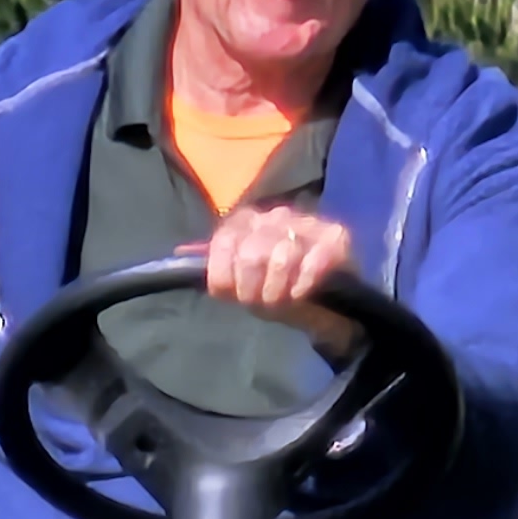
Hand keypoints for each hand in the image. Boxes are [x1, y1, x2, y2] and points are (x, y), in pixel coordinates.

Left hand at [194, 203, 359, 349]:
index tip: (233, 296)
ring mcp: (308, 224)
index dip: (224, 276)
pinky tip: (301, 295)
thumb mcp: (241, 281)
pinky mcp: (336, 237)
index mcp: (248, 220)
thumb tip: (182, 252)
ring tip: (281, 300)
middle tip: (261, 303)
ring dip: (277, 290)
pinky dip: (302, 286)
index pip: (224, 241)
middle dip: (251, 288)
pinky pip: (312, 262)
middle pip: (250, 253)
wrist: (327, 303)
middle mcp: (276, 215)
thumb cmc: (277, 288)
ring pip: (281, 257)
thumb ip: (215, 265)